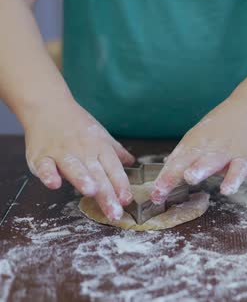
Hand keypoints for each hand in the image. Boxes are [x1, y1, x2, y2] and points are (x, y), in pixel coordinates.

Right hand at [24, 100, 134, 220]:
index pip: (114, 169)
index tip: (127, 200)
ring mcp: (61, 153)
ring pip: (74, 168)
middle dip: (107, 194)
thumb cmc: (77, 124)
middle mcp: (83, 151)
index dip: (121, 185)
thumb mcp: (101, 135)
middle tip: (115, 211)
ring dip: (82, 179)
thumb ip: (116, 152)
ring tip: (91, 192)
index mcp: (100, 148)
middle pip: (97, 174)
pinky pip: (45, 166)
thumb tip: (132, 162)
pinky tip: (54, 184)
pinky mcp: (41, 155)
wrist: (48, 107)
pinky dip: (48, 175)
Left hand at [151, 98, 246, 202]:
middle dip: (173, 176)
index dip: (163, 179)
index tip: (154, 195)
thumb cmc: (221, 127)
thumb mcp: (198, 137)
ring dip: (200, 169)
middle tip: (161, 190)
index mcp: (192, 144)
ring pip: (211, 162)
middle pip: (186, 162)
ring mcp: (225, 152)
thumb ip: (184, 156)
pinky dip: (233, 179)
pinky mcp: (244, 158)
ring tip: (190, 178)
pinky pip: (238, 170)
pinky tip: (227, 190)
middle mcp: (206, 148)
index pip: (174, 163)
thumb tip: (166, 168)